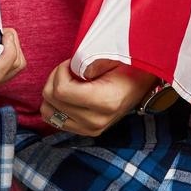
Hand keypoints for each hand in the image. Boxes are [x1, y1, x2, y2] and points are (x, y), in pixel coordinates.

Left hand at [39, 58, 162, 135]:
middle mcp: (95, 121)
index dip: (60, 72)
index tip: (70, 63)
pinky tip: (68, 94)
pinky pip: (55, 120)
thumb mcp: (112, 58)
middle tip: (69, 69)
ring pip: (48, 113)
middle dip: (54, 79)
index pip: (61, 91)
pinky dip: (55, 106)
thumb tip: (72, 71)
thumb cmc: (128, 67)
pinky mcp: (85, 132)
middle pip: (51, 101)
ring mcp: (90, 129)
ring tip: (68, 82)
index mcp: (104, 102)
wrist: (142, 84)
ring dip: (53, 93)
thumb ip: (90, 63)